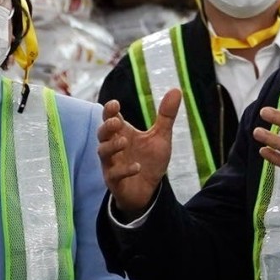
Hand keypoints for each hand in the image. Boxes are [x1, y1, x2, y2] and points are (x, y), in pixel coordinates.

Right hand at [97, 90, 180, 218]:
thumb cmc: (149, 160)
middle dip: (106, 127)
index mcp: (122, 133)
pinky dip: (124, 170)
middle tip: (116, 122)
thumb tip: (176, 89)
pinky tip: (137, 166)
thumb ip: (166, 115)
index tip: (115, 104)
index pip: (111, 118)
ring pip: (103, 152)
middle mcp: (114, 147)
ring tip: (124, 141)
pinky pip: (114, 175)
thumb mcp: (161, 136)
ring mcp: (112, 164)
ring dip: (112, 146)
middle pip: (102, 134)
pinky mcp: (115, 181)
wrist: (148, 190)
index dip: (110, 110)